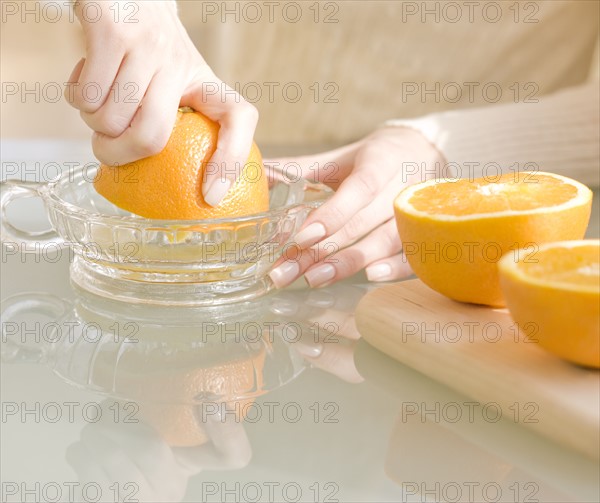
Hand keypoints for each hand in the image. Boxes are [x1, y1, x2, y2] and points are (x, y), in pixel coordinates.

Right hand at [65, 0, 257, 205]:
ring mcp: (148, 47)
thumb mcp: (173, 82)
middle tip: (106, 150)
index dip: (230, 160)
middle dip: (118, 155)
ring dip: (92, 123)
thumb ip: (171, 120)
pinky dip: (77, 99)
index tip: (211, 195)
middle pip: (152, 136)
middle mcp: (181, 64)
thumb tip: (157, 182)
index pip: (239, 117)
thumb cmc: (146, 50)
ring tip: (98, 103)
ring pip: (111, 119)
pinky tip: (84, 81)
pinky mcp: (112, 33)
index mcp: (203, 82)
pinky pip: (87, 95)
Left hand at [267, 127, 444, 287]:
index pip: (357, 190)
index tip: (299, 238)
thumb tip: (258, 173)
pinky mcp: (428, 232)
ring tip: (314, 280)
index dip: (331, 215)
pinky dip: (396, 269)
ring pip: (385, 243)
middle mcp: (401, 188)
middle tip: (285, 273)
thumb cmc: (377, 157)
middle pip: (361, 224)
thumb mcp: (344, 157)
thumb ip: (303, 169)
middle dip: (321, 250)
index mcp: (380, 162)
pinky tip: (370, 278)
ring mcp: (418, 213)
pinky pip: (415, 255)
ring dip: (350, 263)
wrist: (428, 152)